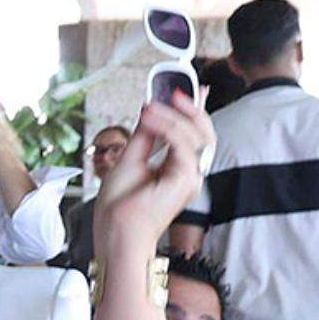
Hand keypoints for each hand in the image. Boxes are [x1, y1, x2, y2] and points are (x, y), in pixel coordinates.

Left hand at [92, 92, 212, 273]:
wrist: (115, 232)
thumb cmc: (119, 206)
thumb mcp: (130, 159)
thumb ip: (145, 134)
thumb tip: (151, 108)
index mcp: (178, 169)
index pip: (193, 134)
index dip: (195, 110)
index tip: (190, 88)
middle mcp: (189, 173)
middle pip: (203, 132)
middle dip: (190, 108)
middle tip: (172, 92)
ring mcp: (191, 178)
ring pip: (196, 135)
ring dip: (172, 116)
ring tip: (149, 108)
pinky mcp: (186, 180)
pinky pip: (184, 145)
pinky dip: (168, 129)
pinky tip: (150, 121)